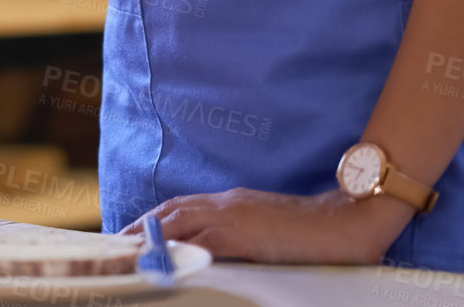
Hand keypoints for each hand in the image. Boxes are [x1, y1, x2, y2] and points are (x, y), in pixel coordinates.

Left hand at [123, 187, 413, 264]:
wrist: (349, 220)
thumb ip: (241, 238)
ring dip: (149, 236)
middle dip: (139, 228)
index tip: (128, 234)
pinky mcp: (244, 234)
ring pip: (178, 223)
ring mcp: (233, 217)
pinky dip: (178, 248)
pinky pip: (202, 242)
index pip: (179, 209)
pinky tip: (162, 259)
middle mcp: (225, 205)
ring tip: (125, 252)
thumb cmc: (314, 232)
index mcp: (230, 203)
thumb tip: (217, 254)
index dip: (151, 220)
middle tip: (114, 246)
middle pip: (169, 213)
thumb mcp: (268, 231)